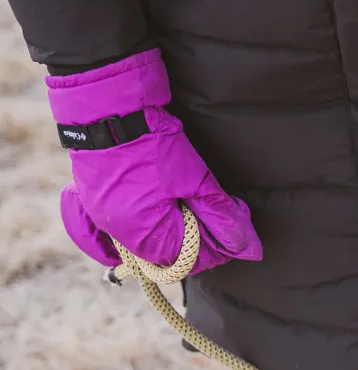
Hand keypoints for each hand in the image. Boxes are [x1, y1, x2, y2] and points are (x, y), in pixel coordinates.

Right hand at [48, 50, 261, 274]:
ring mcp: (102, 218)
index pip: (189, 259)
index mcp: (142, 234)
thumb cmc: (153, 145)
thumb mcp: (196, 181)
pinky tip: (165, 206)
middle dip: (199, 235)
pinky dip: (149, 220)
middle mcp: (117, 233)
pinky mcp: (96, 201)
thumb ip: (221, 217)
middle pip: (167, 251)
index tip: (233, 227)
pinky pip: (125, 227)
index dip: (217, 247)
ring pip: (149, 238)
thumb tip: (248, 249)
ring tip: (194, 201)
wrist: (110, 110)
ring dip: (176, 225)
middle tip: (218, 210)